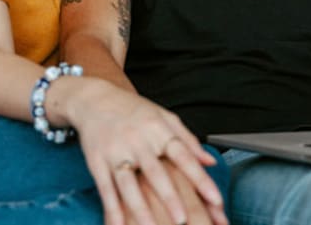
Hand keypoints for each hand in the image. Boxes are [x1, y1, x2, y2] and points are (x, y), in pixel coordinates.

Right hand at [71, 83, 226, 224]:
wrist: (95, 98)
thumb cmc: (135, 111)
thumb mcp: (165, 117)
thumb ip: (188, 140)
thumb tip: (211, 162)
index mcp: (159, 129)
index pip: (184, 156)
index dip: (200, 178)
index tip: (215, 199)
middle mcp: (138, 141)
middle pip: (155, 172)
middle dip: (170, 197)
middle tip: (183, 221)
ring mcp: (115, 151)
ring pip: (128, 184)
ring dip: (140, 208)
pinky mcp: (96, 161)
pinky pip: (105, 188)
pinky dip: (111, 209)